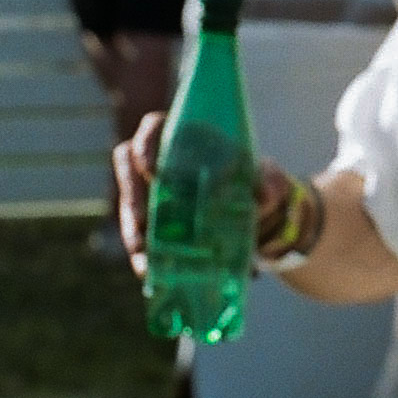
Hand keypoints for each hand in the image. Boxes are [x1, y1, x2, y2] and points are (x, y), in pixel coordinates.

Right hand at [112, 113, 299, 280]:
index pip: (154, 127)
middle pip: (130, 167)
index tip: (151, 168)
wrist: (256, 212)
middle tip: (142, 219)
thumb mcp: (265, 180)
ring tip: (144, 257)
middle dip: (132, 193)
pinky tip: (149, 270)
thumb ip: (267, 185)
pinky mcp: (153, 221)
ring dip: (132, 230)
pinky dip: (143, 252)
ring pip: (130, 204)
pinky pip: (139, 233)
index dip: (145, 143)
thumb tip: (261, 196)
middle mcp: (162, 161)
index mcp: (185, 138)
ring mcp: (153, 191)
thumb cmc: (254, 183)